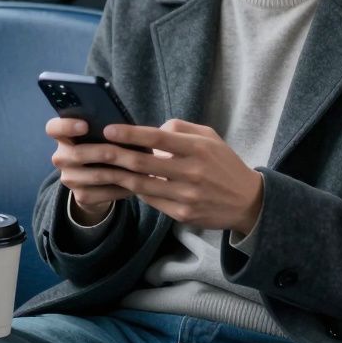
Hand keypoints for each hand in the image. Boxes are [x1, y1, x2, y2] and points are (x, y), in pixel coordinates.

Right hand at [46, 118, 133, 224]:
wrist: (98, 183)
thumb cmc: (103, 148)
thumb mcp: (101, 137)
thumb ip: (107, 129)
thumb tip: (128, 127)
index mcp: (64, 137)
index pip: (53, 128)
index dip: (66, 126)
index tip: (85, 126)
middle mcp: (61, 158)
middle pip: (77, 154)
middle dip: (105, 152)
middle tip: (127, 151)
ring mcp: (69, 179)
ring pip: (96, 175)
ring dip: (121, 171)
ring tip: (142, 167)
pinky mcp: (81, 196)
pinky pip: (105, 192)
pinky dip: (124, 187)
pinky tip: (138, 182)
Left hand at [77, 119, 263, 234]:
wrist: (247, 201)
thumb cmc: (224, 164)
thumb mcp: (209, 137)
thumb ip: (181, 129)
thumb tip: (152, 129)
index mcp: (198, 149)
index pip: (158, 138)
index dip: (130, 133)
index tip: (109, 129)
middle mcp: (191, 172)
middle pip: (143, 163)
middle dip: (114, 155)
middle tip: (94, 149)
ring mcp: (186, 196)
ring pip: (142, 185)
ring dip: (118, 175)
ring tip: (100, 167)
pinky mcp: (182, 214)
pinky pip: (151, 200)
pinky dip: (136, 190)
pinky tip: (124, 182)